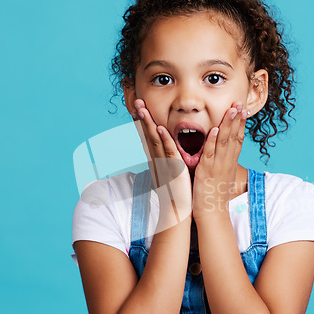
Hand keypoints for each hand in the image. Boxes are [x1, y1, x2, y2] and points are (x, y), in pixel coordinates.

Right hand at [131, 99, 191, 223]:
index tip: (138, 108)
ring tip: (142, 108)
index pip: (149, 138)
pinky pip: (168, 152)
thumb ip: (168, 162)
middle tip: (136, 101)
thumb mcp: (171, 173)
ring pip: (155, 140)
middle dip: (142, 118)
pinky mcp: (173, 170)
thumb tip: (167, 154)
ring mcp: (164, 164)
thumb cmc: (176, 194)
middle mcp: (158, 161)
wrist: (177, 212)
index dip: (143, 123)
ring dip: (148, 123)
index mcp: (158, 160)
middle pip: (148, 135)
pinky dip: (163, 140)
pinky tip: (160, 128)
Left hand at [192, 102, 247, 221]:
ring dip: (228, 124)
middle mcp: (226, 162)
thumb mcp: (222, 176)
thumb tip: (224, 155)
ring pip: (224, 142)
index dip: (241, 124)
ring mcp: (217, 165)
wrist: (211, 212)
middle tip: (241, 103)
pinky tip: (215, 130)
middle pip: (234, 137)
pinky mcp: (207, 170)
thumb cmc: (214, 195)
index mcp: (229, 162)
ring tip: (232, 109)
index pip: (238, 140)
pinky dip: (213, 141)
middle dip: (238, 119)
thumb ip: (222, 163)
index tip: (244, 110)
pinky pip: (210, 153)